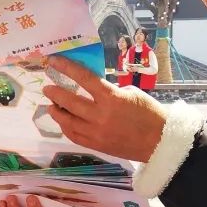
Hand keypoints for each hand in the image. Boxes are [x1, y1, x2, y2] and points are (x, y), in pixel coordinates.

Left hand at [43, 56, 166, 162]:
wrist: (159, 141)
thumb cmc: (149, 113)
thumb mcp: (131, 93)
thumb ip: (109, 91)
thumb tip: (93, 90)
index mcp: (111, 98)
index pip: (83, 78)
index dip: (66, 68)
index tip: (53, 61)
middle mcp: (100, 115)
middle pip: (69, 101)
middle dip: (55, 93)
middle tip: (47, 88)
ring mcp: (96, 132)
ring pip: (67, 121)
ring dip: (56, 111)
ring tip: (51, 105)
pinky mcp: (96, 145)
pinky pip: (73, 135)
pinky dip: (65, 127)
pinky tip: (63, 121)